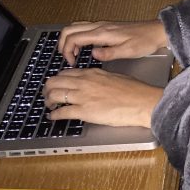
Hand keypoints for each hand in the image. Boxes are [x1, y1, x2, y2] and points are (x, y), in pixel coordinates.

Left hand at [43, 68, 162, 127]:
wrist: (141, 101)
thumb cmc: (134, 91)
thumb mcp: (115, 77)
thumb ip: (100, 79)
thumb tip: (96, 84)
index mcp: (92, 73)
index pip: (66, 73)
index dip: (58, 79)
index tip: (57, 85)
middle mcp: (84, 82)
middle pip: (55, 81)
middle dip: (47, 89)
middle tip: (47, 95)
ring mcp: (83, 96)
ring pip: (54, 95)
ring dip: (48, 101)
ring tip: (49, 106)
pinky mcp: (85, 111)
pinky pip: (62, 112)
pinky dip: (54, 115)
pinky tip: (53, 117)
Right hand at [57, 20, 166, 64]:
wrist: (155, 31)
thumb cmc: (144, 41)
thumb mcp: (128, 51)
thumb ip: (109, 53)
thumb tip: (94, 55)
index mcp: (102, 33)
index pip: (74, 37)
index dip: (67, 51)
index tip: (71, 62)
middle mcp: (100, 26)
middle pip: (70, 29)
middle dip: (63, 43)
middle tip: (66, 58)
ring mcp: (102, 25)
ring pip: (76, 26)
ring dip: (69, 38)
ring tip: (73, 53)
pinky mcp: (106, 26)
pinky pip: (84, 27)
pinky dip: (77, 36)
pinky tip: (84, 47)